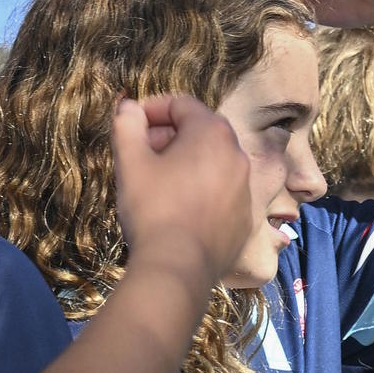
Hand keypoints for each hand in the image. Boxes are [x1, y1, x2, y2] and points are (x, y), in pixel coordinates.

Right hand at [113, 95, 252, 290]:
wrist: (178, 267)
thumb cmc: (153, 208)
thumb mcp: (130, 162)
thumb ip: (127, 125)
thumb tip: (128, 107)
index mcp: (212, 132)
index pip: (181, 104)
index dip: (152, 109)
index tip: (132, 124)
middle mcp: (237, 154)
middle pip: (200, 132)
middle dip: (169, 136)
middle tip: (142, 154)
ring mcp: (246, 188)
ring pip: (213, 163)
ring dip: (186, 164)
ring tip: (158, 182)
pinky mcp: (245, 218)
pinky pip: (222, 192)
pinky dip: (201, 191)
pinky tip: (179, 209)